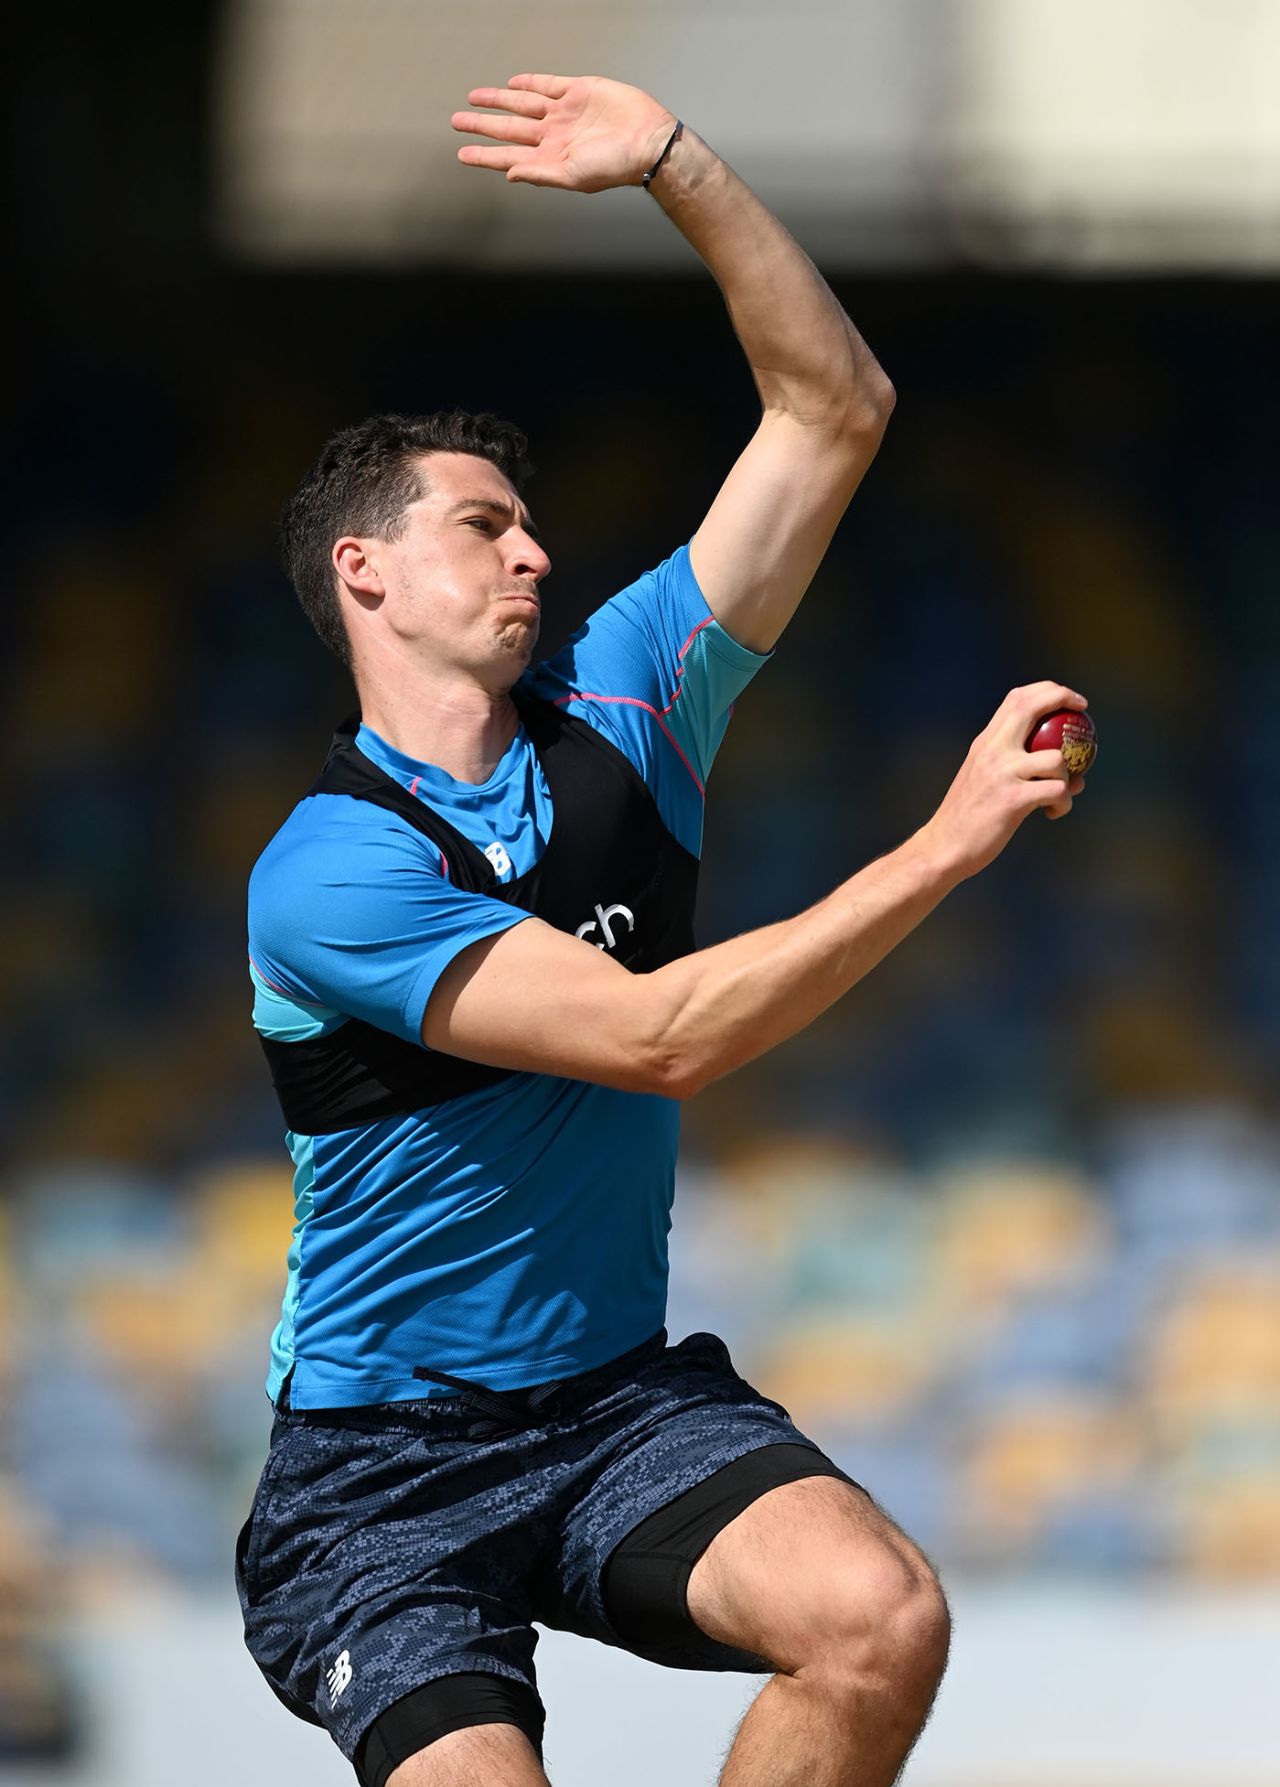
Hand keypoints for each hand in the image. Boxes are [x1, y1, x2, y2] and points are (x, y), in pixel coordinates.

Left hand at [452, 73, 675, 192]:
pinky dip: (529, 83)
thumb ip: (539, 174)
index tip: (462, 154)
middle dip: (483, 125)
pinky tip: (513, 84)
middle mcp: (554, 134)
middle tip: (457, 122)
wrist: (648, 140)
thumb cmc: (615, 166)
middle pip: (510, 127)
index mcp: (551, 157)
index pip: (509, 155)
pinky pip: (548, 85)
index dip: (485, 155)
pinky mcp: (579, 91)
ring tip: (474, 98)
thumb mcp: (573, 176)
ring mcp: (565, 112)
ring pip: (522, 104)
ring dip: (498, 101)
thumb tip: (509, 174)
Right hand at [919, 682, 1089, 880]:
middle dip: (1063, 698)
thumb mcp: (984, 779)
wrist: (944, 846)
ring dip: (1069, 777)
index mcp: (985, 743)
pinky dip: (1063, 802)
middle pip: (1032, 706)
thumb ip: (1014, 765)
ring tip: (1060, 795)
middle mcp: (992, 750)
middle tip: (1083, 711)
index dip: (1047, 690)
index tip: (1068, 698)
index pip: (1016, 699)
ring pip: (1056, 760)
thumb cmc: (970, 818)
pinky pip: (1057, 791)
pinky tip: (1053, 813)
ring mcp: (1002, 773)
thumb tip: (1064, 761)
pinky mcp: (1012, 799)